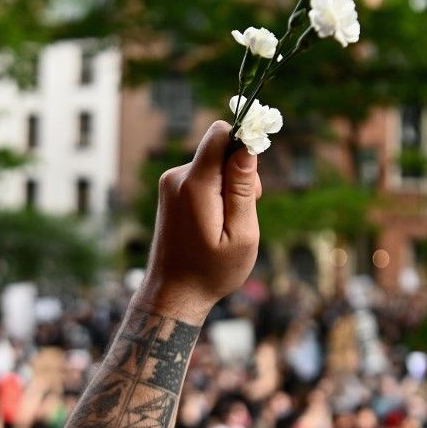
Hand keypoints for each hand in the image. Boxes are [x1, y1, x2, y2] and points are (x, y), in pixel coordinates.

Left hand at [133, 120, 262, 324]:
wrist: (174, 294)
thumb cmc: (211, 271)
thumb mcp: (241, 234)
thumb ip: (243, 190)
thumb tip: (247, 149)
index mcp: (195, 185)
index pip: (220, 134)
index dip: (244, 141)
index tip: (255, 169)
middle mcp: (177, 177)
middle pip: (221, 150)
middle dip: (241, 173)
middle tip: (243, 213)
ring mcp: (171, 184)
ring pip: (215, 165)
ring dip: (230, 188)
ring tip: (227, 225)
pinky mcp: (171, 191)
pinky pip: (204, 177)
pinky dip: (217, 194)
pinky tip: (215, 223)